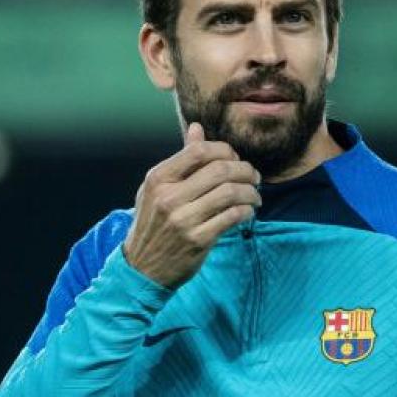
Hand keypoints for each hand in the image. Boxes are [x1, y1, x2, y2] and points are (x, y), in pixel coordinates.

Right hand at [122, 123, 260, 288]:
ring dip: (251, 191)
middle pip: (220, 169)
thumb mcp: (158, 189)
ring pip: (231, 192)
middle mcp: (169, 197)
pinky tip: (247, 211)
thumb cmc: (153, 224)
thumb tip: (197, 128)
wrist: (142, 268)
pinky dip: (247, 210)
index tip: (234, 159)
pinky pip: (233, 216)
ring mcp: (183, 220)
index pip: (199, 151)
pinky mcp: (198, 240)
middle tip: (253, 177)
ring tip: (254, 195)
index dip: (224, 150)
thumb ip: (180, 159)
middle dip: (245, 170)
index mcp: (158, 179)